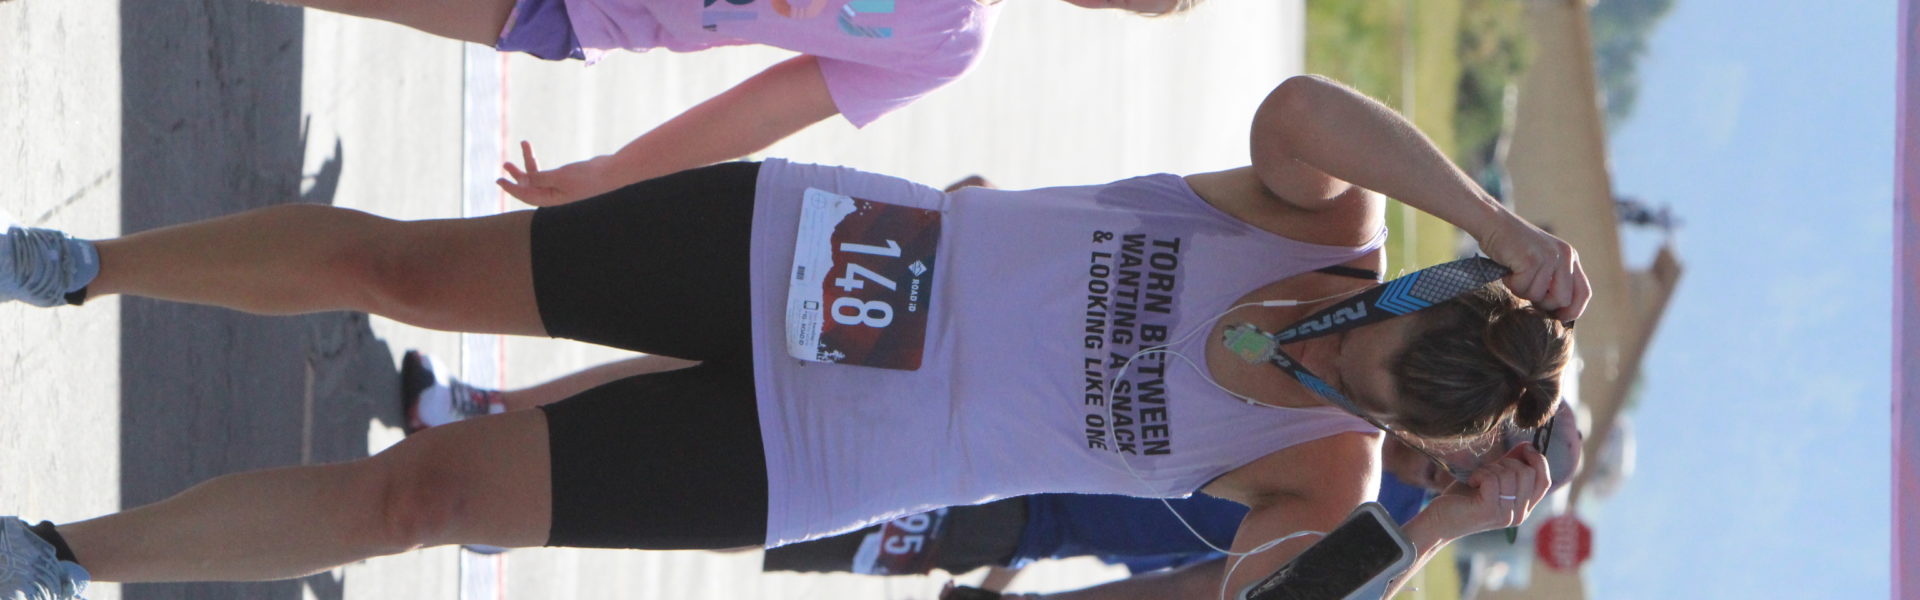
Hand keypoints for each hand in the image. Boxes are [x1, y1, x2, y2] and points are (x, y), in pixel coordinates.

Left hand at [497, 141, 611, 206]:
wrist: (611, 172)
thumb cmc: (587, 177)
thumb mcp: (560, 177)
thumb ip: (540, 179)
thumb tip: (522, 180)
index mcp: (552, 201)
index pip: (526, 195)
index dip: (511, 188)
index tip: (499, 180)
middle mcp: (554, 197)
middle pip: (530, 187)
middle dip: (517, 175)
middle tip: (506, 164)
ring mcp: (560, 188)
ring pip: (538, 177)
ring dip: (528, 163)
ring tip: (524, 145)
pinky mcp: (566, 179)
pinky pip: (546, 173)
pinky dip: (539, 164)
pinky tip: (533, 155)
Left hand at [1417, 442, 1551, 539]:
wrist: (1439, 521)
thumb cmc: (1464, 498)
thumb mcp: (1492, 479)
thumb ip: (1510, 466)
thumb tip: (1528, 445)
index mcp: (1523, 508)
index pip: (1544, 481)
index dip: (1539, 461)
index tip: (1526, 447)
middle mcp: (1519, 515)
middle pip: (1528, 473)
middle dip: (1507, 462)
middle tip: (1487, 469)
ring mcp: (1506, 515)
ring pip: (1509, 474)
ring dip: (1490, 469)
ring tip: (1476, 478)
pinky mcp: (1489, 510)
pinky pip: (1492, 479)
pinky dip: (1479, 474)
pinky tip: (1471, 482)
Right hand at [1475, 216, 1589, 321]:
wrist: (1493, 222)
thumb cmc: (1512, 246)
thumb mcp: (1541, 261)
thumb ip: (1553, 280)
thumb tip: (1557, 313)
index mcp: (1570, 257)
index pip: (1583, 292)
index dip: (1574, 310)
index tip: (1560, 319)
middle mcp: (1564, 256)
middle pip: (1562, 300)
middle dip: (1543, 303)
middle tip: (1526, 289)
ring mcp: (1549, 257)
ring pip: (1538, 296)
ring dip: (1521, 290)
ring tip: (1514, 273)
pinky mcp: (1532, 260)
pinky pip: (1523, 288)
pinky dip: (1511, 284)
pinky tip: (1508, 269)